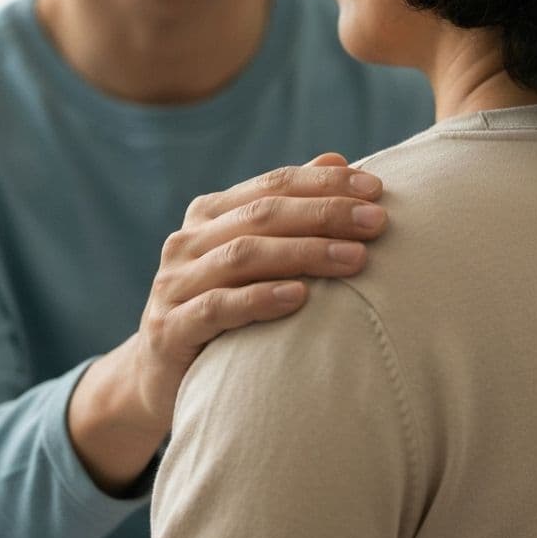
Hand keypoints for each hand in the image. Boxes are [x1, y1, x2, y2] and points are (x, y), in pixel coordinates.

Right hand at [67, 153, 388, 493]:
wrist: (159, 377)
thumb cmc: (224, 312)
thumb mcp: (254, 259)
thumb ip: (288, 212)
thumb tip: (338, 160)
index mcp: (209, 215)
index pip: (273, 185)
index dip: (324, 183)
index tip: (377, 188)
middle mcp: (187, 242)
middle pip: (262, 216)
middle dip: (324, 214)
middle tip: (376, 222)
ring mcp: (173, 285)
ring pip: (243, 256)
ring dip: (304, 254)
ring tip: (355, 259)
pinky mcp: (169, 329)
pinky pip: (217, 307)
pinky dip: (260, 299)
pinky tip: (299, 297)